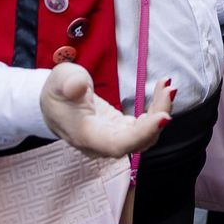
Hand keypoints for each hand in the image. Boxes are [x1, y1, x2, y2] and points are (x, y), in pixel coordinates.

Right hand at [40, 62, 171, 157]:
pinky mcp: (121, 130)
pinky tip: (161, 91)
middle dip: (158, 118)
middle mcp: (101, 144)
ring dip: (160, 113)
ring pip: (144, 136)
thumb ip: (68, 82)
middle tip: (169, 89)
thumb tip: (76, 86)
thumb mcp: (60, 80)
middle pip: (137, 141)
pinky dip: (155, 111)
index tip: (164, 117)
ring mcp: (112, 139)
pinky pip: (143, 127)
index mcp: (85, 135)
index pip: (118, 144)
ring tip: (167, 87)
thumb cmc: (57, 90)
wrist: (54, 101)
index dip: (142, 134)